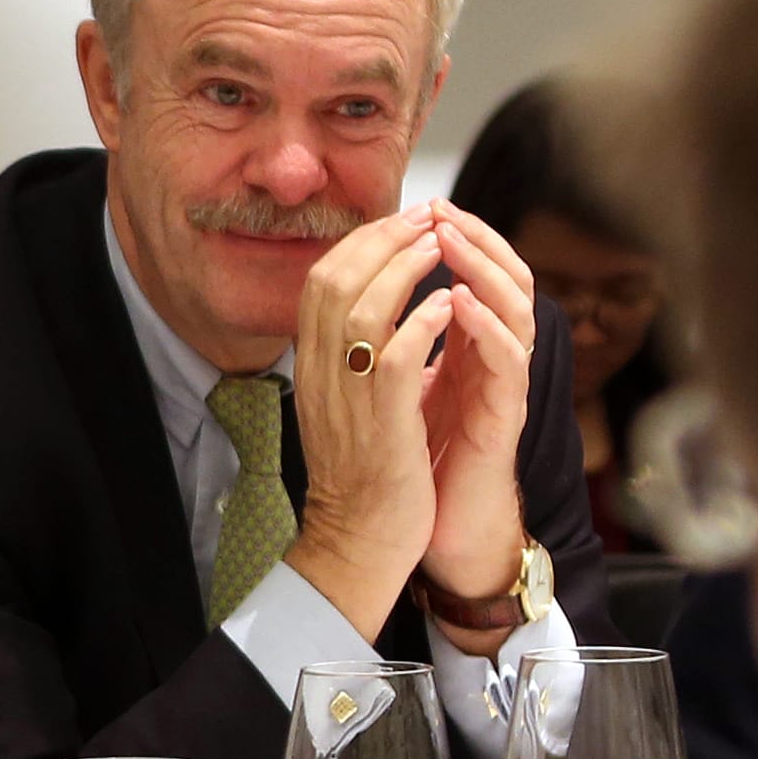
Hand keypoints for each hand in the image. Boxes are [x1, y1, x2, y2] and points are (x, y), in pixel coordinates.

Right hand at [281, 202, 462, 636]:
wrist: (357, 542)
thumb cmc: (362, 474)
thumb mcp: (343, 403)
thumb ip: (350, 356)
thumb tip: (374, 309)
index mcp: (310, 368)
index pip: (320, 283)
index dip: (359, 243)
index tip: (399, 221)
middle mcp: (320, 375)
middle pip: (335, 280)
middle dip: (382, 239)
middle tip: (424, 216)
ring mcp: (348, 398)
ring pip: (362, 308)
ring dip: (404, 268)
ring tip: (439, 244)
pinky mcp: (382, 423)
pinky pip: (396, 356)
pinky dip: (421, 322)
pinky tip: (447, 304)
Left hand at [412, 201, 540, 622]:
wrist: (436, 526)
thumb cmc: (421, 455)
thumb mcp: (402, 383)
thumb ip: (400, 337)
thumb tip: (365, 291)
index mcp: (469, 345)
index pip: (476, 271)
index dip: (454, 236)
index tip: (418, 206)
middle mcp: (494, 358)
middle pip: (505, 277)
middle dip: (474, 237)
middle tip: (440, 209)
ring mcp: (503, 385)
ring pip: (515, 309)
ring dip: (482, 269)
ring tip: (449, 240)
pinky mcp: (504, 417)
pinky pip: (506, 363)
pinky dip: (485, 328)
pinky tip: (458, 304)